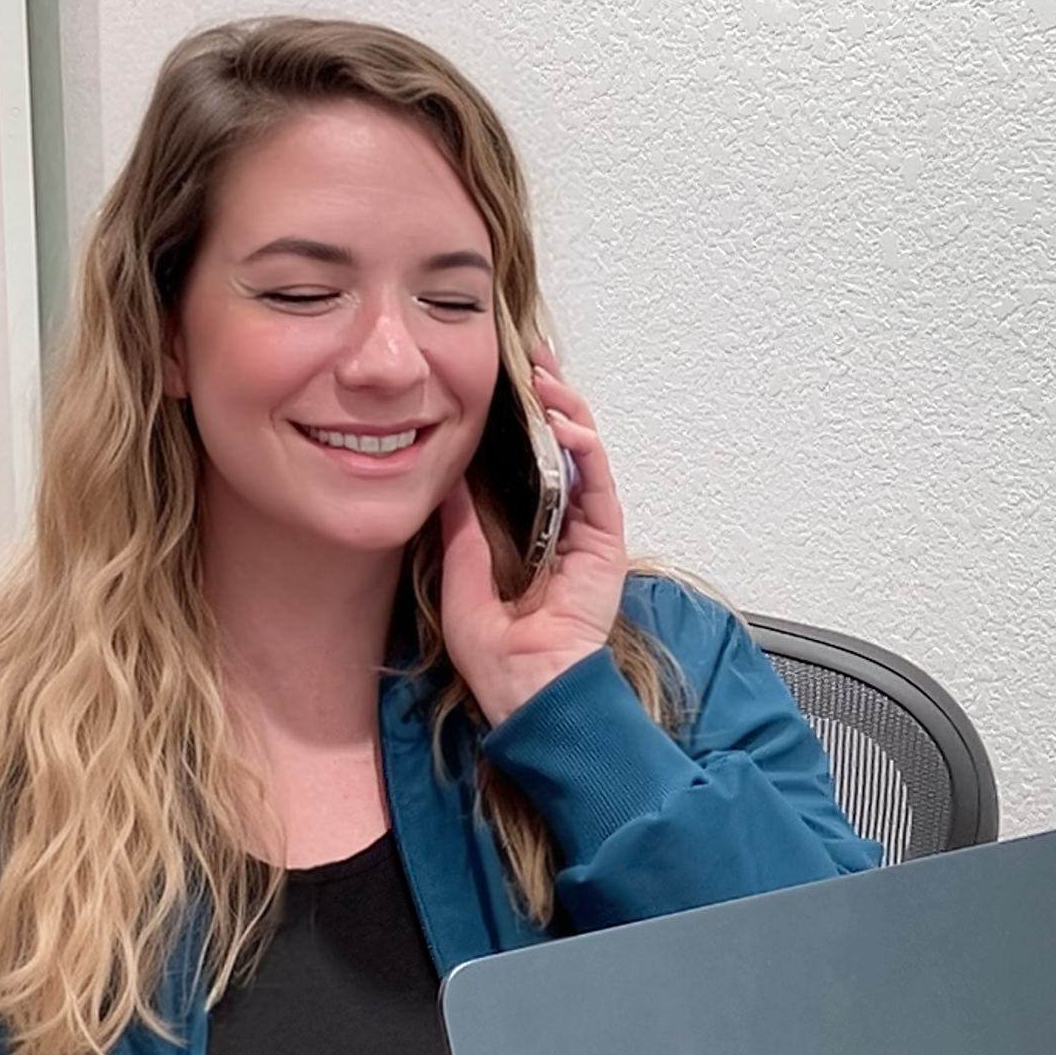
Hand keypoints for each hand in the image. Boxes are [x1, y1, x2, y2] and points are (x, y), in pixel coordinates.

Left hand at [438, 342, 628, 725]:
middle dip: (549, 401)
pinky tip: (567, 426)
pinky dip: (587, 452)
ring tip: (545, 380)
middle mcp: (563, 526)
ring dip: (568, 413)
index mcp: (530, 534)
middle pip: (562, 449)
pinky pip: (599, 485)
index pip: (530, 464)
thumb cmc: (498, 657)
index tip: (503, 383)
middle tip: (529, 361)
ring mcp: (587, 532)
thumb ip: (460, 532)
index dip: (521, 422)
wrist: (528, 692)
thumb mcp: (460, 581)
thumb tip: (449, 480)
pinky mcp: (606, 543)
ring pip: (585, 457)